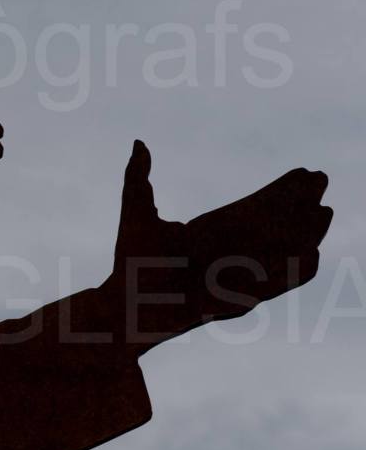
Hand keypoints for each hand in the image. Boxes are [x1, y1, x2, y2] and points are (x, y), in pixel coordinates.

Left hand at [108, 140, 332, 350]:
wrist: (125, 307)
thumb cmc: (128, 265)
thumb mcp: (135, 215)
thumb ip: (137, 178)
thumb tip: (140, 143)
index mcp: (208, 233)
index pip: (251, 208)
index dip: (278, 192)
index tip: (301, 173)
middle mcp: (225, 253)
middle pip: (271, 226)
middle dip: (298, 206)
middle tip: (321, 182)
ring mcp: (233, 276)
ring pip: (277, 252)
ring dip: (303, 234)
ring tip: (324, 214)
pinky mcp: (236, 299)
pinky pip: (272, 285)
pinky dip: (292, 272)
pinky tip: (312, 255)